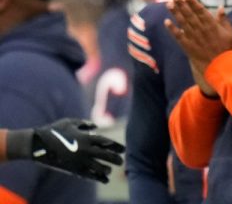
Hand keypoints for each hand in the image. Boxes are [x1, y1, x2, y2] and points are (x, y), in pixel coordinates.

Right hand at [8, 118, 124, 182]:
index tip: (123, 150)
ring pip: (98, 167)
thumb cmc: (53, 130)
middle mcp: (85, 150)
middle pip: (106, 156)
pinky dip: (97, 177)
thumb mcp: (70, 122)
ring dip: (106, 169)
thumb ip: (84, 123)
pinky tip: (104, 180)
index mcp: (86, 137)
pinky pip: (88, 175)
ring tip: (109, 170)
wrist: (37, 144)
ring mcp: (79, 160)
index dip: (117, 146)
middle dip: (115, 159)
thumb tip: (95, 128)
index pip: (107, 143)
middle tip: (121, 161)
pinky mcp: (72, 169)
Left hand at [165, 0, 231, 88]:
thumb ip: (225, 20)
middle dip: (181, 5)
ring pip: (183, 23)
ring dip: (175, 13)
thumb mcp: (231, 33)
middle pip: (189, 15)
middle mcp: (201, 30)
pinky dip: (172, 29)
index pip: (200, 11)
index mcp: (212, 26)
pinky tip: (167, 22)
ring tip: (169, 4)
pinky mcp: (188, 47)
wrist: (222, 69)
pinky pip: (179, 37)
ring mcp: (194, 39)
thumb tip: (221, 8)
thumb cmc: (229, 51)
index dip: (192, 3)